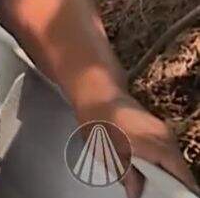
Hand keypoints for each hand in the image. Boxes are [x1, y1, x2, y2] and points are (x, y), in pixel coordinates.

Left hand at [78, 93, 198, 197]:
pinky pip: (167, 151)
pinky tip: (147, 170)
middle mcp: (167, 138)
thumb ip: (127, 176)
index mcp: (157, 146)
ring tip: (150, 185)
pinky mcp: (159, 128)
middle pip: (179, 169)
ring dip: (165, 173)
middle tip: (154, 193)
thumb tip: (137, 194)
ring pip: (173, 160)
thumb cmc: (98, 122)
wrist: (97, 91)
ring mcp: (165, 131)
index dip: (177, 191)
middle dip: (170, 184)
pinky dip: (161, 163)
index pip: (181, 175)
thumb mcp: (107, 153)